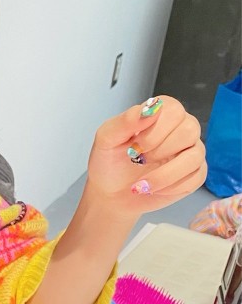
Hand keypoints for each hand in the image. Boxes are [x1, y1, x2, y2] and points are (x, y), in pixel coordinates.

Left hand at [85, 95, 205, 222]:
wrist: (110, 194)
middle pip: (189, 129)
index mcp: (161, 114)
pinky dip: (171, 187)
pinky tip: (154, 188)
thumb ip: (126, 121)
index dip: (155, 130)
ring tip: (143, 182)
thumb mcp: (107, 139)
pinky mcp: (194, 174)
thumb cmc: (110, 163)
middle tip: (138, 161)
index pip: (174, 109)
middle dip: (160, 150)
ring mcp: (190, 151)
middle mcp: (180, 129)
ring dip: (165, 173)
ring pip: (195, 156)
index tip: (135, 146)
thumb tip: (150, 109)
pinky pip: (196, 177)